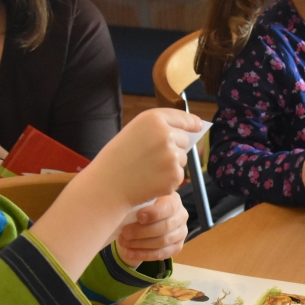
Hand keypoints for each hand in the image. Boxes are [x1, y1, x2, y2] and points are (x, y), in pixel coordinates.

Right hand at [29, 108, 200, 279]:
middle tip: (151, 158)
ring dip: (171, 164)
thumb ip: (158, 130)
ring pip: (182, 159)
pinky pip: (178, 176)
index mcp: (153, 119)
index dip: (191, 123)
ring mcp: (172, 155)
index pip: (182, 118)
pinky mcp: (175, 175)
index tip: (197, 126)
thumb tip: (188, 134)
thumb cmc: (117, 159)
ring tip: (147, 170)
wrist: (107, 186)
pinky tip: (150, 181)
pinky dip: (168, 180)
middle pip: (184, 140)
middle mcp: (166, 134)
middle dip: (174, 147)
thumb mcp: (134, 133)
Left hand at [116, 192, 187, 264]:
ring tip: (124, 243)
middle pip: (165, 227)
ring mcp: (181, 233)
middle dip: (142, 231)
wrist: (146, 219)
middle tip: (125, 233)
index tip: (139, 217)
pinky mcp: (177, 247)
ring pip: (163, 242)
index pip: (168, 208)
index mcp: (174, 201)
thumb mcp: (141, 199)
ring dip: (140, 244)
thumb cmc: (142, 206)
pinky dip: (144, 255)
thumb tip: (129, 207)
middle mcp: (181, 216)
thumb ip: (139, 201)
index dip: (154, 213)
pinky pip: (161, 254)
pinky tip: (129, 253)